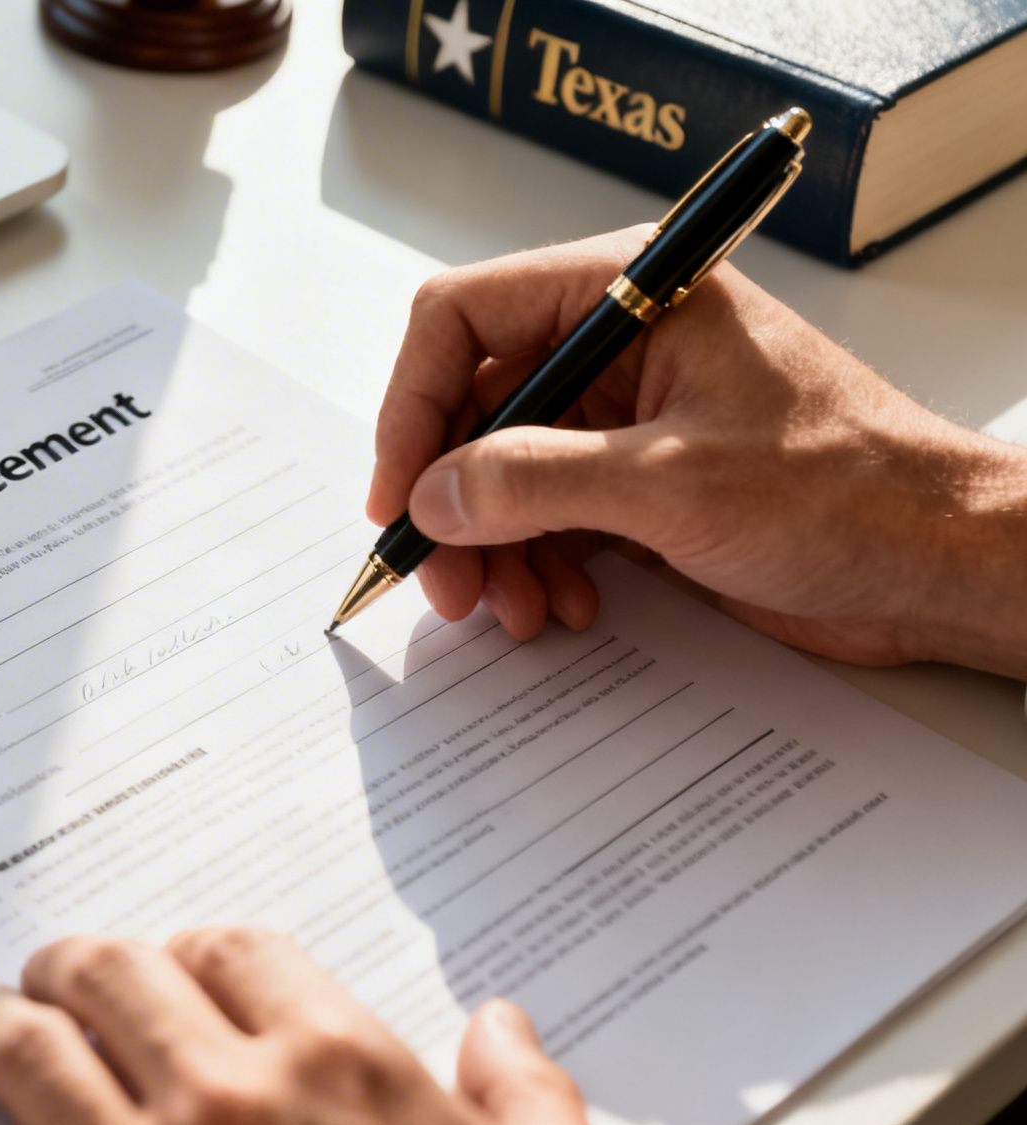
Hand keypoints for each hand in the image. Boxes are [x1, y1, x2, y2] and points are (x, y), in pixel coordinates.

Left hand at [0, 929, 595, 1124]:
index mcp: (340, 1069)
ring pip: (23, 1046)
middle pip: (108, 974)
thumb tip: (501, 1026)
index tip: (174, 974)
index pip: (230, 950)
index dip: (192, 955)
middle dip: (72, 970)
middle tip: (51, 982)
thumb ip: (531, 1104)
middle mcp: (222, 1099)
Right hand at [368, 228, 1026, 678]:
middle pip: (474, 408)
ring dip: (492, 548)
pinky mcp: (641, 484)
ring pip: (502, 473)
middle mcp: (619, 345)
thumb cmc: (850, 493)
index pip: (465, 319)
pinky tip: (563, 608)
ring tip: (511, 610)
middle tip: (443, 582)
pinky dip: (537, 566)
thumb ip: (535, 480)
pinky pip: (547, 518)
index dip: (413, 406)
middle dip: (450, 500)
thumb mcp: (672, 484)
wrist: (943, 565)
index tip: (399, 495)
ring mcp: (628, 417)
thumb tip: (431, 495)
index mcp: (631, 295)